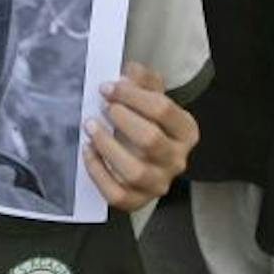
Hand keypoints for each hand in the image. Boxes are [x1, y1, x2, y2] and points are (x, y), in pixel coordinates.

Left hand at [84, 62, 197, 211]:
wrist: (147, 154)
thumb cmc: (148, 120)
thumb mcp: (151, 95)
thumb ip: (143, 80)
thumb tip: (129, 72)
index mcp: (186, 131)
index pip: (163, 110)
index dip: (132, 95)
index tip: (108, 88)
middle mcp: (177, 159)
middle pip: (150, 140)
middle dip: (122, 119)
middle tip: (103, 107)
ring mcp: (159, 183)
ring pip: (135, 171)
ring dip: (108, 146)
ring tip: (91, 127)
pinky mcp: (138, 200)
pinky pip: (117, 194)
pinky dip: (98, 173)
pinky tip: (87, 151)